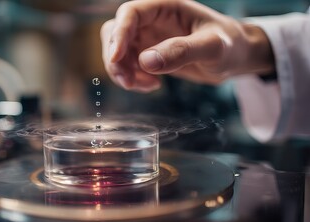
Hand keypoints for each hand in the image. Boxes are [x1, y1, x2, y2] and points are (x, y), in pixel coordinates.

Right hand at [100, 0, 274, 92]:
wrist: (236, 58)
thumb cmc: (230, 45)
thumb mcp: (213, 47)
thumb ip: (182, 51)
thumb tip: (146, 61)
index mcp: (166, 8)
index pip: (130, 13)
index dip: (119, 34)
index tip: (116, 58)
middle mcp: (152, 21)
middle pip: (115, 32)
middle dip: (115, 58)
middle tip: (128, 81)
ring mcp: (148, 38)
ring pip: (117, 51)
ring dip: (121, 71)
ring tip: (143, 85)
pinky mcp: (148, 56)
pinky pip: (128, 66)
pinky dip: (132, 79)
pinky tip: (152, 85)